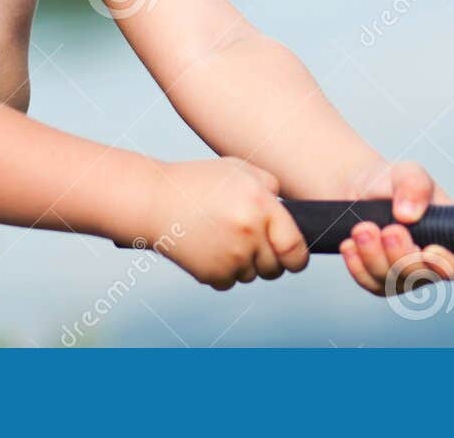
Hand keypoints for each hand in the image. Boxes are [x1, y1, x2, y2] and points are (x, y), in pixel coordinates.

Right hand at [138, 157, 309, 290]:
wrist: (155, 201)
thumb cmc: (199, 182)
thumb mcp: (240, 170)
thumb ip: (271, 186)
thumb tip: (292, 214)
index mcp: (262, 205)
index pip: (294, 248)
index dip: (298, 258)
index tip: (294, 258)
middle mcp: (250, 234)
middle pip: (275, 268)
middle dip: (268, 259)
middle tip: (251, 242)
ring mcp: (231, 257)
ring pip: (252, 275)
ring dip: (244, 264)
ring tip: (222, 237)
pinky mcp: (212, 274)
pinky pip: (229, 282)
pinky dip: (223, 271)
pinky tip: (209, 247)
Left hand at [337, 159, 453, 296]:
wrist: (361, 190)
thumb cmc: (393, 183)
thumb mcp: (406, 172)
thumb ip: (414, 185)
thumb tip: (408, 214)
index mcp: (451, 239)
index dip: (447, 264)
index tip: (428, 251)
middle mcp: (431, 263)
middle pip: (421, 276)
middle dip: (402, 255)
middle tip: (388, 230)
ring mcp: (405, 276)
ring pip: (392, 281)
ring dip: (375, 257)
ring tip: (362, 229)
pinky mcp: (379, 281)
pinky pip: (369, 282)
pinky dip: (357, 265)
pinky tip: (349, 244)